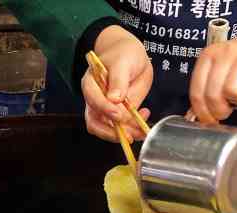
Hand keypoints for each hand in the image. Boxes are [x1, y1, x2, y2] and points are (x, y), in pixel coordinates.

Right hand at [81, 25, 152, 142]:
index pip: (92, 100)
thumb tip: (113, 99)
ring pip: (110, 130)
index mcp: (91, 84)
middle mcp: (96, 100)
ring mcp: (107, 109)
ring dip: (127, 133)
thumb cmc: (124, 54)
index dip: (104, 109)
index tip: (117, 114)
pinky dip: (134, 128)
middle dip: (112, 132)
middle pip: (96, 123)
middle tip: (129, 134)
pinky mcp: (119, 114)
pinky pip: (124, 127)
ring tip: (142, 129)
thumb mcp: (123, 61)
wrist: (133, 56)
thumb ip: (118, 79)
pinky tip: (144, 115)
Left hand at [189, 23, 236, 122]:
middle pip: (213, 95)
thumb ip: (207, 88)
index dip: (202, 112)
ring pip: (232, 90)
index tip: (209, 119)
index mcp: (208, 56)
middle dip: (219, 110)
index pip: (197, 92)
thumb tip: (200, 115)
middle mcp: (224, 53)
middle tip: (226, 110)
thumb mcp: (218, 71)